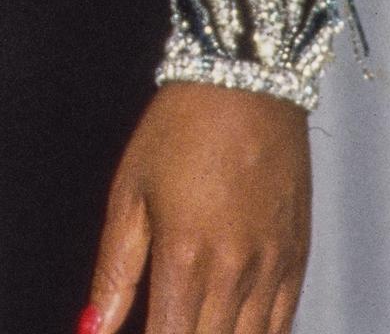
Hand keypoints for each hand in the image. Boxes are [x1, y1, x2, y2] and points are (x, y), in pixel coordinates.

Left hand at [81, 81, 309, 333]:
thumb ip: (114, 271)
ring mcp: (271, 269)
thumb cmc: (181, 127)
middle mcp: (233, 272)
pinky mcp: (297, 260)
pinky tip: (231, 329)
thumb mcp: (130, 190)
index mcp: (184, 256)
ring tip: (190, 326)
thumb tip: (91, 328)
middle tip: (164, 325)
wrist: (247, 81)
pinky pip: (281, 327)